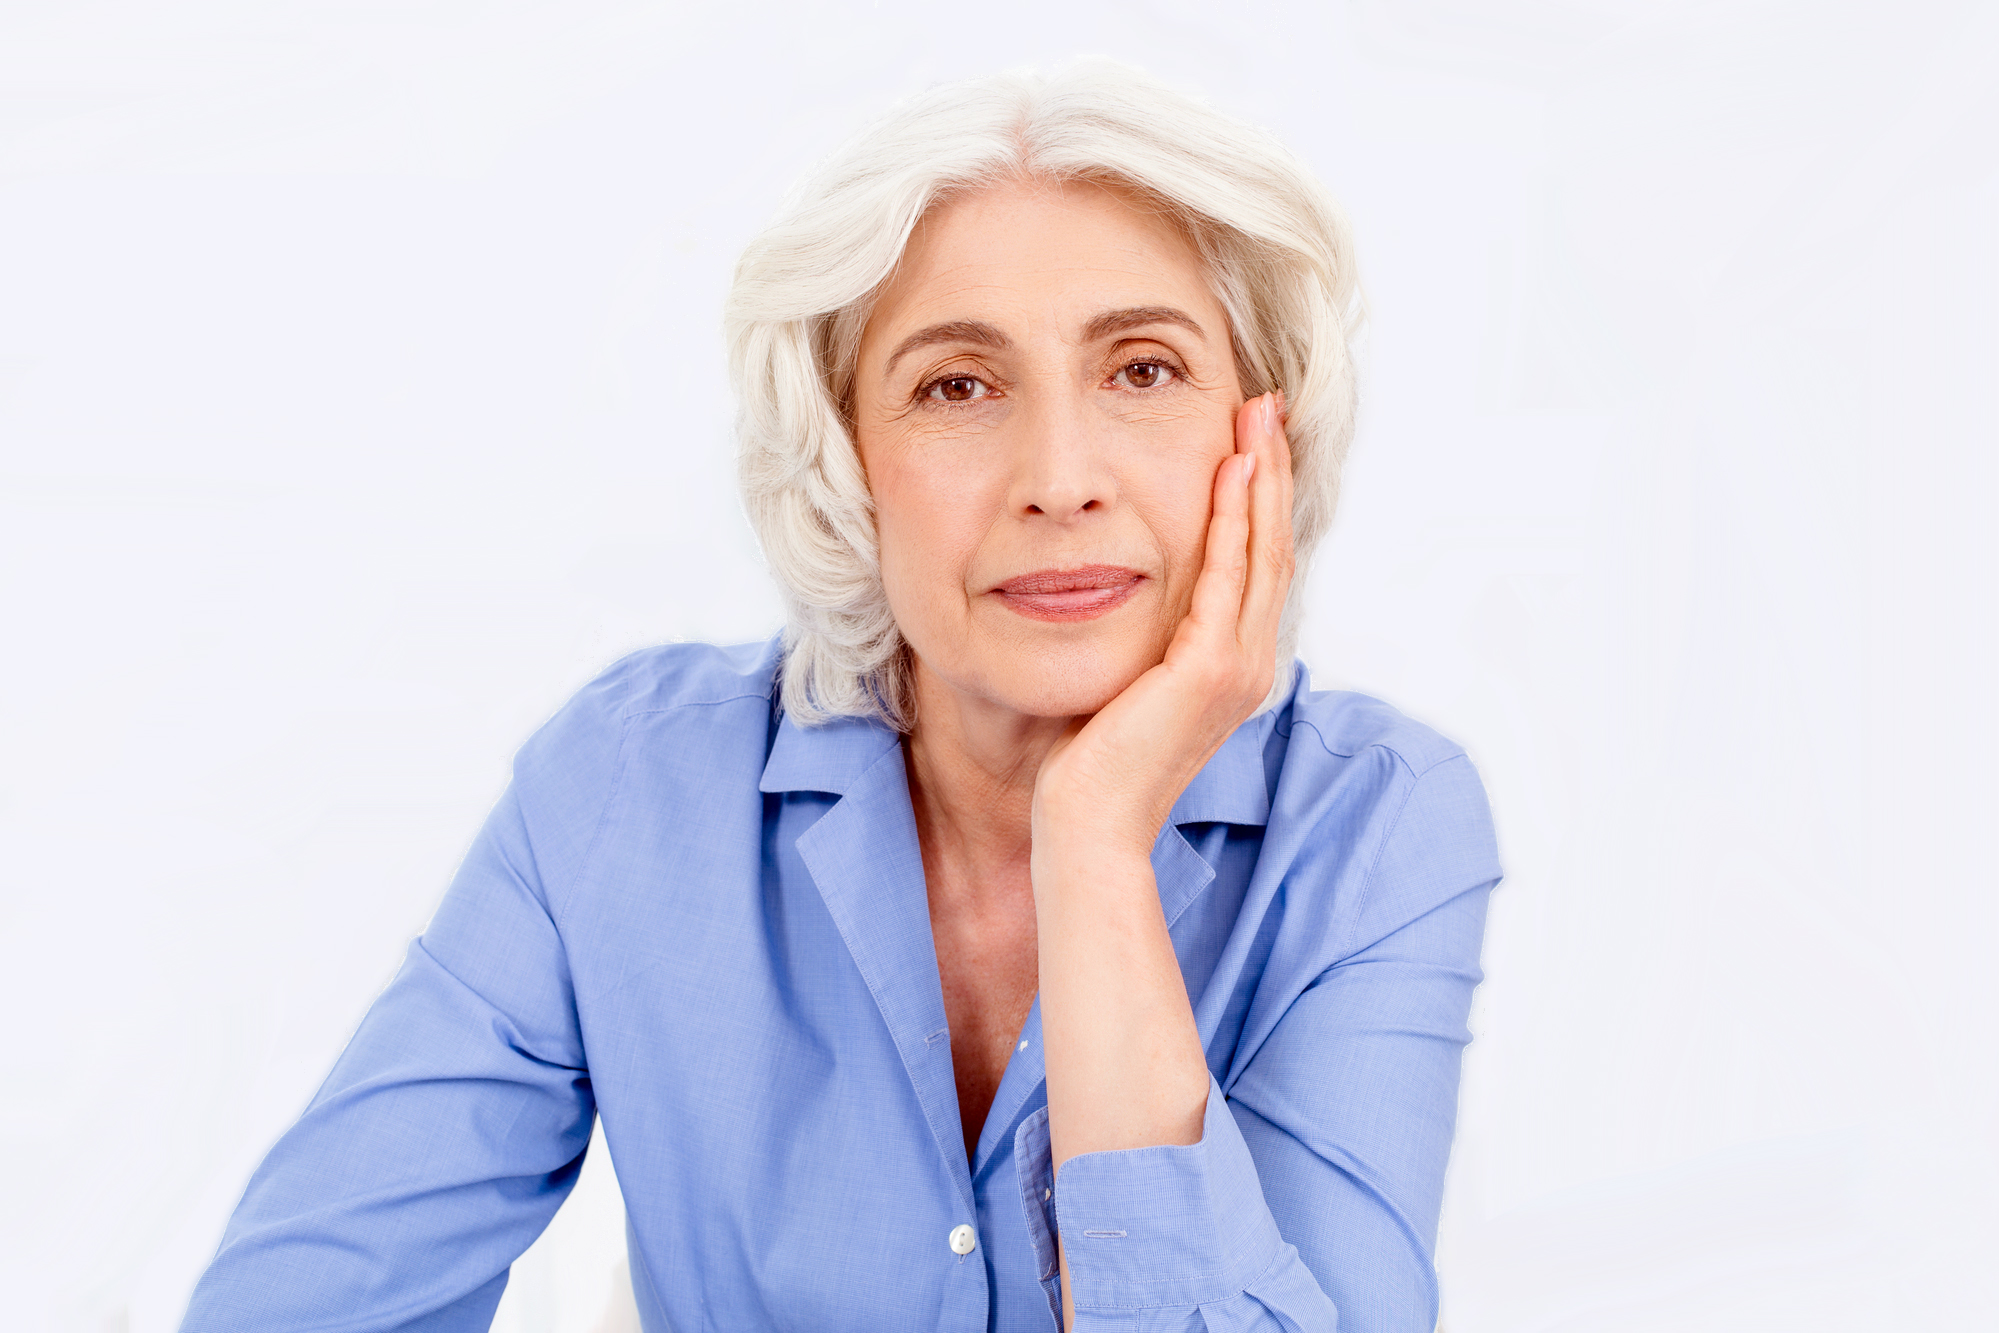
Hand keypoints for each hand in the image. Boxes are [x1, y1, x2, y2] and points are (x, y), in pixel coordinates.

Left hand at [1032, 390, 1294, 862]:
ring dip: (1261, 477)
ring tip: (1256, 417)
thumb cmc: (1091, 765)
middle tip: (1265, 405)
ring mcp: (1237, 668)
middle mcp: (1250, 665)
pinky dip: (1233, 517)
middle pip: (1273, 545)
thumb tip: (1120, 596)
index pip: (1257, 565)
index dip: (1259, 498)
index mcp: (1233, 668)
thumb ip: (1143, 641)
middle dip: (1270, 470)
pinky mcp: (1211, 670)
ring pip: (1262, 550)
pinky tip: (1228, 470)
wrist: (1086, 824)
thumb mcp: (1126, 684)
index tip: (1250, 439)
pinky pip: (1229, 575)